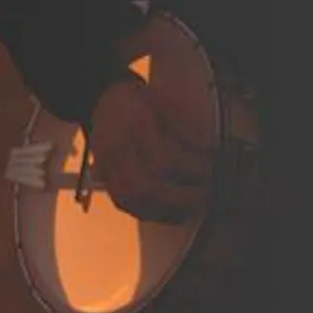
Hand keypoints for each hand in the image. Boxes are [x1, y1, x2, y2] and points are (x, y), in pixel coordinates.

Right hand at [87, 73, 211, 223]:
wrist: (103, 99)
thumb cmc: (139, 101)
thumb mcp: (165, 102)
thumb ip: (185, 125)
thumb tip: (207, 148)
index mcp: (134, 127)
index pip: (162, 158)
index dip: (190, 169)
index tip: (209, 169)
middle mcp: (116, 150)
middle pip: (144, 186)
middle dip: (178, 198)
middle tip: (203, 196)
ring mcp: (107, 166)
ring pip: (131, 200)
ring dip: (164, 211)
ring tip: (190, 210)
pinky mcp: (105, 178)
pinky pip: (124, 204)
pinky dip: (149, 212)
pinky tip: (170, 213)